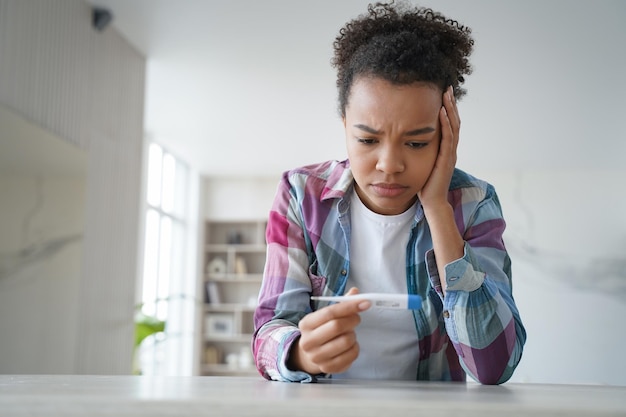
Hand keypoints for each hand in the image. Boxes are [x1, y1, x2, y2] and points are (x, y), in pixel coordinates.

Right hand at [288, 287, 369, 374]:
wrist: (311, 354)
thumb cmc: (322, 330)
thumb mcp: (326, 315)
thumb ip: (341, 304)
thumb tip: (356, 293)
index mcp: (306, 324)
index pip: (330, 312)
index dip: (349, 306)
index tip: (364, 303)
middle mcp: (308, 341)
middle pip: (337, 327)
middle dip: (352, 320)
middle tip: (357, 318)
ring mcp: (317, 357)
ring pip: (345, 341)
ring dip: (353, 335)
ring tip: (349, 333)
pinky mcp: (328, 368)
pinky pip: (351, 356)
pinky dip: (355, 348)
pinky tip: (350, 345)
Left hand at [418, 86, 459, 209]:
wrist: (431, 202)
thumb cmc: (424, 184)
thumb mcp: (421, 161)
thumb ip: (419, 149)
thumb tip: (407, 138)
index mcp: (445, 149)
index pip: (449, 124)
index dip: (447, 108)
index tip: (441, 93)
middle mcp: (450, 149)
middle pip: (454, 121)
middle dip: (450, 104)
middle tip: (446, 87)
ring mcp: (450, 154)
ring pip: (454, 126)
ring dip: (450, 109)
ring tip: (446, 94)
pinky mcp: (446, 159)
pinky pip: (448, 138)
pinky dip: (446, 124)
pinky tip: (442, 112)